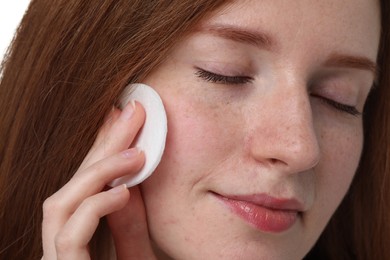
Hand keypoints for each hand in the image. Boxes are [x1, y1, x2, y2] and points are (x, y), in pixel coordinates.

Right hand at [42, 102, 156, 258]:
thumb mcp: (133, 252)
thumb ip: (128, 226)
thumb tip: (126, 183)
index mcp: (76, 236)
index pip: (84, 185)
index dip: (101, 149)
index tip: (121, 118)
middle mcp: (60, 244)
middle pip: (74, 185)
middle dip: (104, 145)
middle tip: (132, 112)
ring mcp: (57, 258)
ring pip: (60, 203)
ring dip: (99, 171)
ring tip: (137, 154)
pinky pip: (70, 234)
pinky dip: (95, 207)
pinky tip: (123, 193)